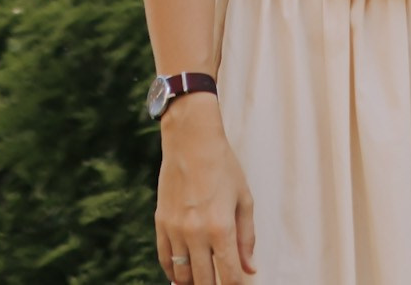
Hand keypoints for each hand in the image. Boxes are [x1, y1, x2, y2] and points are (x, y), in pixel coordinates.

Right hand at [155, 96, 256, 283]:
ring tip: (202, 282)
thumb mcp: (244, 200)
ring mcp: (175, 229)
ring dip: (193, 283)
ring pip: (182, 275)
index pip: (228, 275)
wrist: (190, 140)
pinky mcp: (160, 222)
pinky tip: (182, 275)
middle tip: (219, 284)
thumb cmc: (222, 166)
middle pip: (203, 281)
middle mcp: (196, 232)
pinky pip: (164, 259)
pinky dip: (173, 272)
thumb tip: (250, 269)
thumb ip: (247, 238)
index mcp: (221, 228)